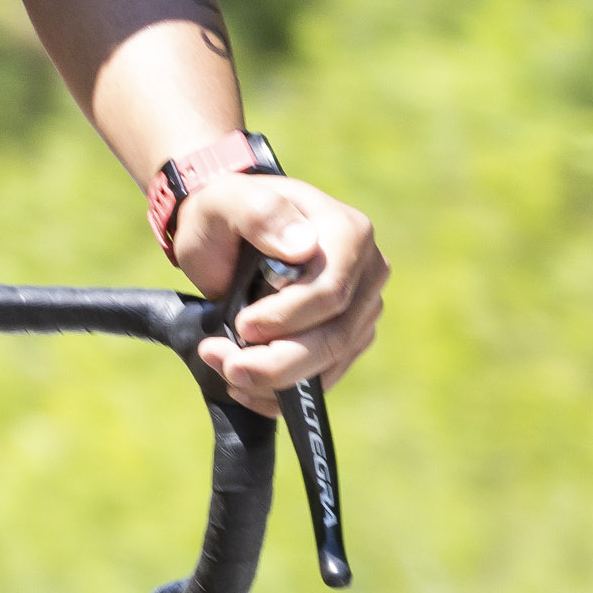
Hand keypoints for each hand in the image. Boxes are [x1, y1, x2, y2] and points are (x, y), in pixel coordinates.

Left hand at [172, 174, 387, 415]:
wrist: (224, 234)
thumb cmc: (226, 213)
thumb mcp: (229, 200)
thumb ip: (260, 214)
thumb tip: (302, 248)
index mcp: (348, 232)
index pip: (330, 291)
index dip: (286, 318)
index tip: (242, 325)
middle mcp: (367, 272)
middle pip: (334, 335)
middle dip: (277, 360)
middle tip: (226, 364)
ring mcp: (361, 309)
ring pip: (330, 363)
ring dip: (274, 379)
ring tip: (225, 368)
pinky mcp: (348, 339)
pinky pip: (324, 377)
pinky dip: (282, 391)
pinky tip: (245, 388)